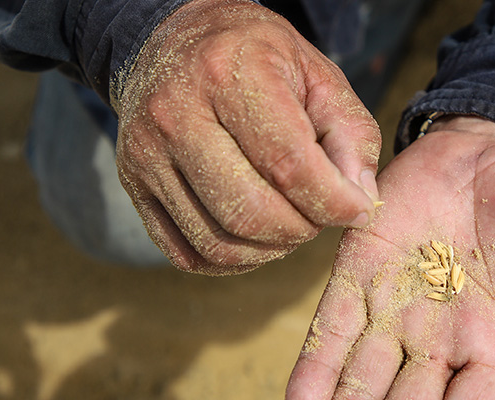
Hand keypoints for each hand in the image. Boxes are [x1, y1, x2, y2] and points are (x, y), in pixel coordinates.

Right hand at [115, 0, 380, 273]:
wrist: (175, 41)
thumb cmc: (258, 59)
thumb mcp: (318, 74)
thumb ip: (351, 134)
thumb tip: (360, 201)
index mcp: (228, 73)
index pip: (287, 163)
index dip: (333, 202)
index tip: (357, 210)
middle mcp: (176, 114)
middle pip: (249, 212)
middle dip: (301, 230)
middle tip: (320, 217)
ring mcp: (146, 154)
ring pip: (217, 242)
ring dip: (270, 251)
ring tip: (292, 226)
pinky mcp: (134, 186)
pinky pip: (187, 254)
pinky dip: (233, 262)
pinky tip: (257, 239)